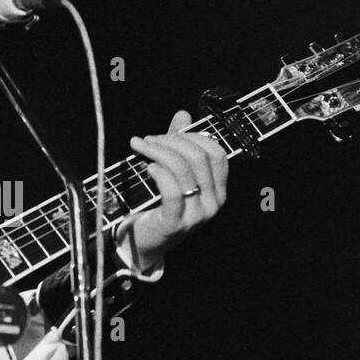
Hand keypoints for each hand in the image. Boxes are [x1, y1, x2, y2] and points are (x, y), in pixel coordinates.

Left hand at [125, 109, 228, 268]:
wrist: (144, 244)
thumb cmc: (159, 207)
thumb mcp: (172, 174)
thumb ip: (179, 145)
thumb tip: (183, 115)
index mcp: (218, 190)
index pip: (216, 153)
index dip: (192, 137)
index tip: (167, 134)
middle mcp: (213, 203)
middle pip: (199, 157)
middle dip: (171, 141)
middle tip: (148, 140)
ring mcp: (197, 215)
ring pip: (184, 169)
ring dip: (158, 151)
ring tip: (141, 148)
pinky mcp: (176, 223)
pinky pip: (172, 191)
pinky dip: (159, 173)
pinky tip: (148, 167)